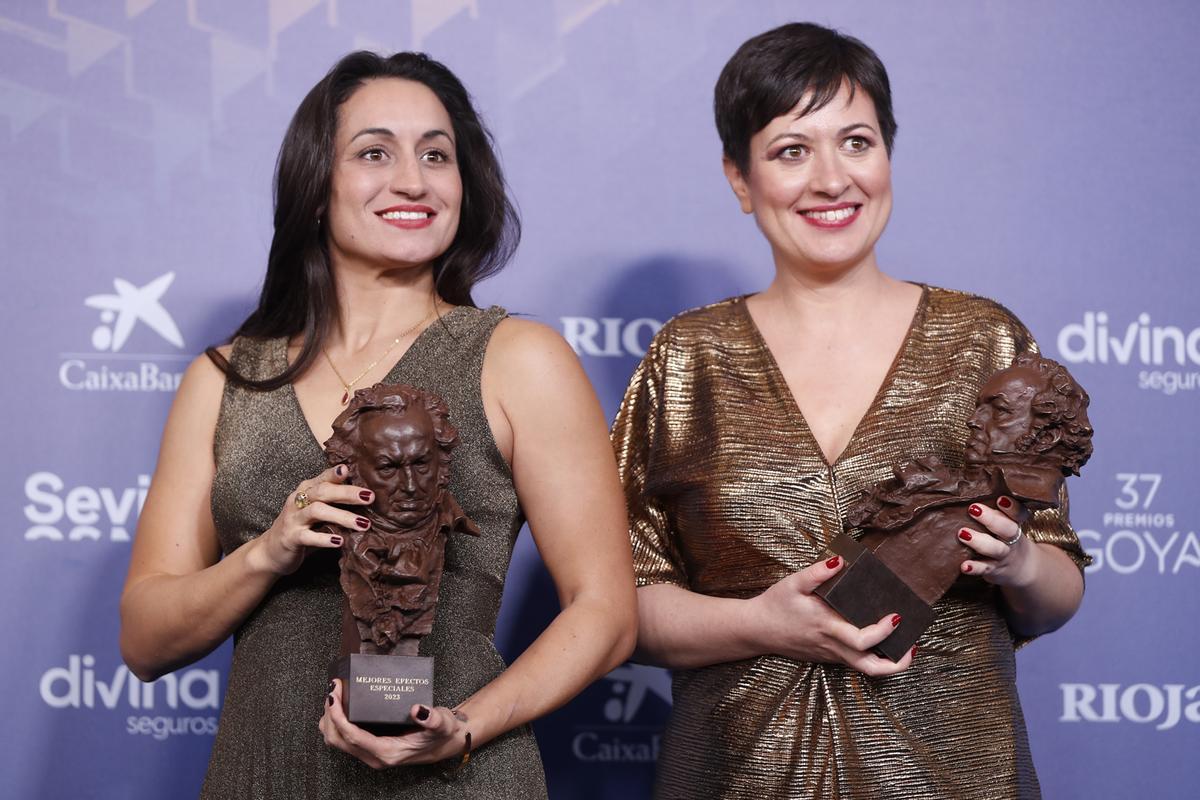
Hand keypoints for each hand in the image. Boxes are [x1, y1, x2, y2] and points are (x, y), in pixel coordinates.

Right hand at [249, 465, 372, 575]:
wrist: (271, 551)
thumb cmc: (301, 527)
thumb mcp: (316, 511)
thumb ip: (334, 502)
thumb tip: (366, 497)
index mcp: (306, 490)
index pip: (323, 478)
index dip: (335, 473)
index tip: (349, 469)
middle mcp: (298, 501)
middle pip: (323, 491)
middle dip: (347, 493)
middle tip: (370, 497)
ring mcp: (293, 519)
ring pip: (317, 511)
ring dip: (342, 516)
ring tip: (363, 523)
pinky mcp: (291, 538)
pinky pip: (308, 536)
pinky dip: (325, 538)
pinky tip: (340, 541)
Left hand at [319, 680, 469, 767]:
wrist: (444, 744)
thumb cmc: (441, 733)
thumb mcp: (442, 724)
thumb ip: (433, 718)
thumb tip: (418, 710)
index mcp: (388, 752)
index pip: (353, 737)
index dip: (338, 716)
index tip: (334, 695)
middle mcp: (375, 756)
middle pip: (338, 740)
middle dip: (330, 714)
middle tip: (333, 688)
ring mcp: (370, 754)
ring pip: (336, 741)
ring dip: (329, 719)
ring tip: (334, 695)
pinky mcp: (368, 748)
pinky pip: (343, 738)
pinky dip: (336, 722)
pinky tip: (340, 705)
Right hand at [748, 556, 914, 675]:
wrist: (756, 630)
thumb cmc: (775, 605)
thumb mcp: (793, 583)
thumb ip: (817, 572)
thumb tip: (839, 561)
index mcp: (827, 627)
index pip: (862, 640)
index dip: (884, 632)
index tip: (896, 616)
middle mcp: (832, 646)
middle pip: (871, 668)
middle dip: (898, 663)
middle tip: (913, 645)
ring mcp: (831, 654)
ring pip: (865, 670)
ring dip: (889, 664)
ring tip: (905, 648)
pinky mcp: (828, 656)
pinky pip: (856, 662)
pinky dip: (874, 656)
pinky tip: (882, 642)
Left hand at [958, 497, 1037, 587]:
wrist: (1022, 568)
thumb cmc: (1005, 538)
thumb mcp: (1006, 524)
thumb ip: (993, 511)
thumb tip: (967, 490)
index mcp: (1014, 524)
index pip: (1019, 514)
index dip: (1012, 507)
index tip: (1000, 499)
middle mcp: (1011, 540)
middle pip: (1007, 529)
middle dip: (991, 519)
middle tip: (973, 509)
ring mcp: (1003, 556)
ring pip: (995, 549)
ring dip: (979, 541)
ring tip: (962, 533)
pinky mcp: (993, 570)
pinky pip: (985, 569)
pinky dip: (974, 568)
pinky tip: (964, 566)